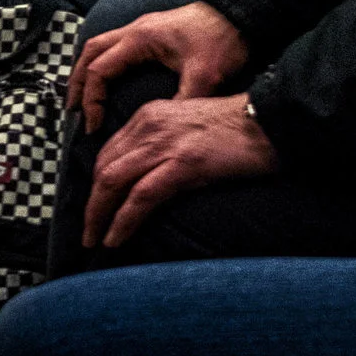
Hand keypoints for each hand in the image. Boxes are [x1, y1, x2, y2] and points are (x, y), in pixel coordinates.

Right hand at [66, 1, 249, 126]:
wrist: (240, 13)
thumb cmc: (222, 40)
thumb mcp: (205, 76)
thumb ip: (182, 103)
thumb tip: (164, 132)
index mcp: (140, 39)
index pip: (100, 69)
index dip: (92, 99)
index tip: (94, 124)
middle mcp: (135, 30)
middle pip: (89, 52)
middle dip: (77, 82)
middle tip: (72, 110)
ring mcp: (142, 29)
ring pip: (99, 46)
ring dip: (86, 70)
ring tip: (81, 97)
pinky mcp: (151, 32)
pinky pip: (113, 46)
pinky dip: (101, 63)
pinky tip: (105, 80)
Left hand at [83, 95, 275, 247]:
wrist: (269, 121)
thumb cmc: (237, 129)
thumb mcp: (188, 127)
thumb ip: (164, 143)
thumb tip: (149, 175)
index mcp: (149, 116)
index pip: (108, 151)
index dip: (96, 182)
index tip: (94, 205)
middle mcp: (149, 127)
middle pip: (104, 168)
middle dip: (91, 203)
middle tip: (86, 230)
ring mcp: (165, 145)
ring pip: (114, 182)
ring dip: (98, 216)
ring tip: (94, 239)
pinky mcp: (183, 165)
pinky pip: (141, 197)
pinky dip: (123, 220)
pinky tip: (115, 237)